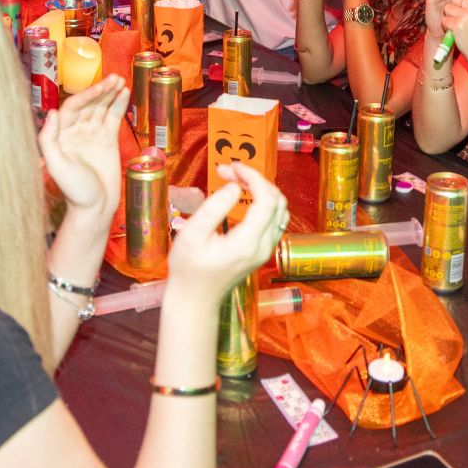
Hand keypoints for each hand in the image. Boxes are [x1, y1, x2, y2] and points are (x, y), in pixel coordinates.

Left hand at [38, 75, 129, 220]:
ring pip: (101, 108)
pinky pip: (112, 118)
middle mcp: (76, 131)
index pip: (73, 107)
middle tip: (115, 79)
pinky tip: (125, 93)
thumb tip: (53, 112)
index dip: (87, 95)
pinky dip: (118, 105)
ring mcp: (92, 135)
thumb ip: (49, 139)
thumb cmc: (74, 191)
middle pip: (88, 104)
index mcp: (61, 135)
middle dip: (101, 90)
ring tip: (121, 80)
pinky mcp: (107, 141)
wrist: (96, 208)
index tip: (101, 87)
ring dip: (110, 93)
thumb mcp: (57, 166)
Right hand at [167, 163, 288, 307]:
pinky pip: (273, 219)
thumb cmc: (188, 269)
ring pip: (279, 209)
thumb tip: (235, 187)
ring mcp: (265, 250)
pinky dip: (262, 201)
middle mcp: (263, 246)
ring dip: (261, 189)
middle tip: (228, 172)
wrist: (195, 299)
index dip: (254, 177)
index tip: (232, 167)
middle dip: (256, 179)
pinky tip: (242, 195)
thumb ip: (214, 209)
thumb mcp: (191, 236)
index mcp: (247, 243)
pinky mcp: (262, 250)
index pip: (267, 200)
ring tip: (235, 180)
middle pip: (277, 201)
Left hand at [436, 0, 467, 58]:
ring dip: (449, 16)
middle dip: (454, 6)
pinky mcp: (457, 26)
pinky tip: (454, 32)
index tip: (463, 6)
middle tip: (460, 17)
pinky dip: (446, 26)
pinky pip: (444, 20)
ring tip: (458, 25)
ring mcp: (466, 17)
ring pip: (448, 8)